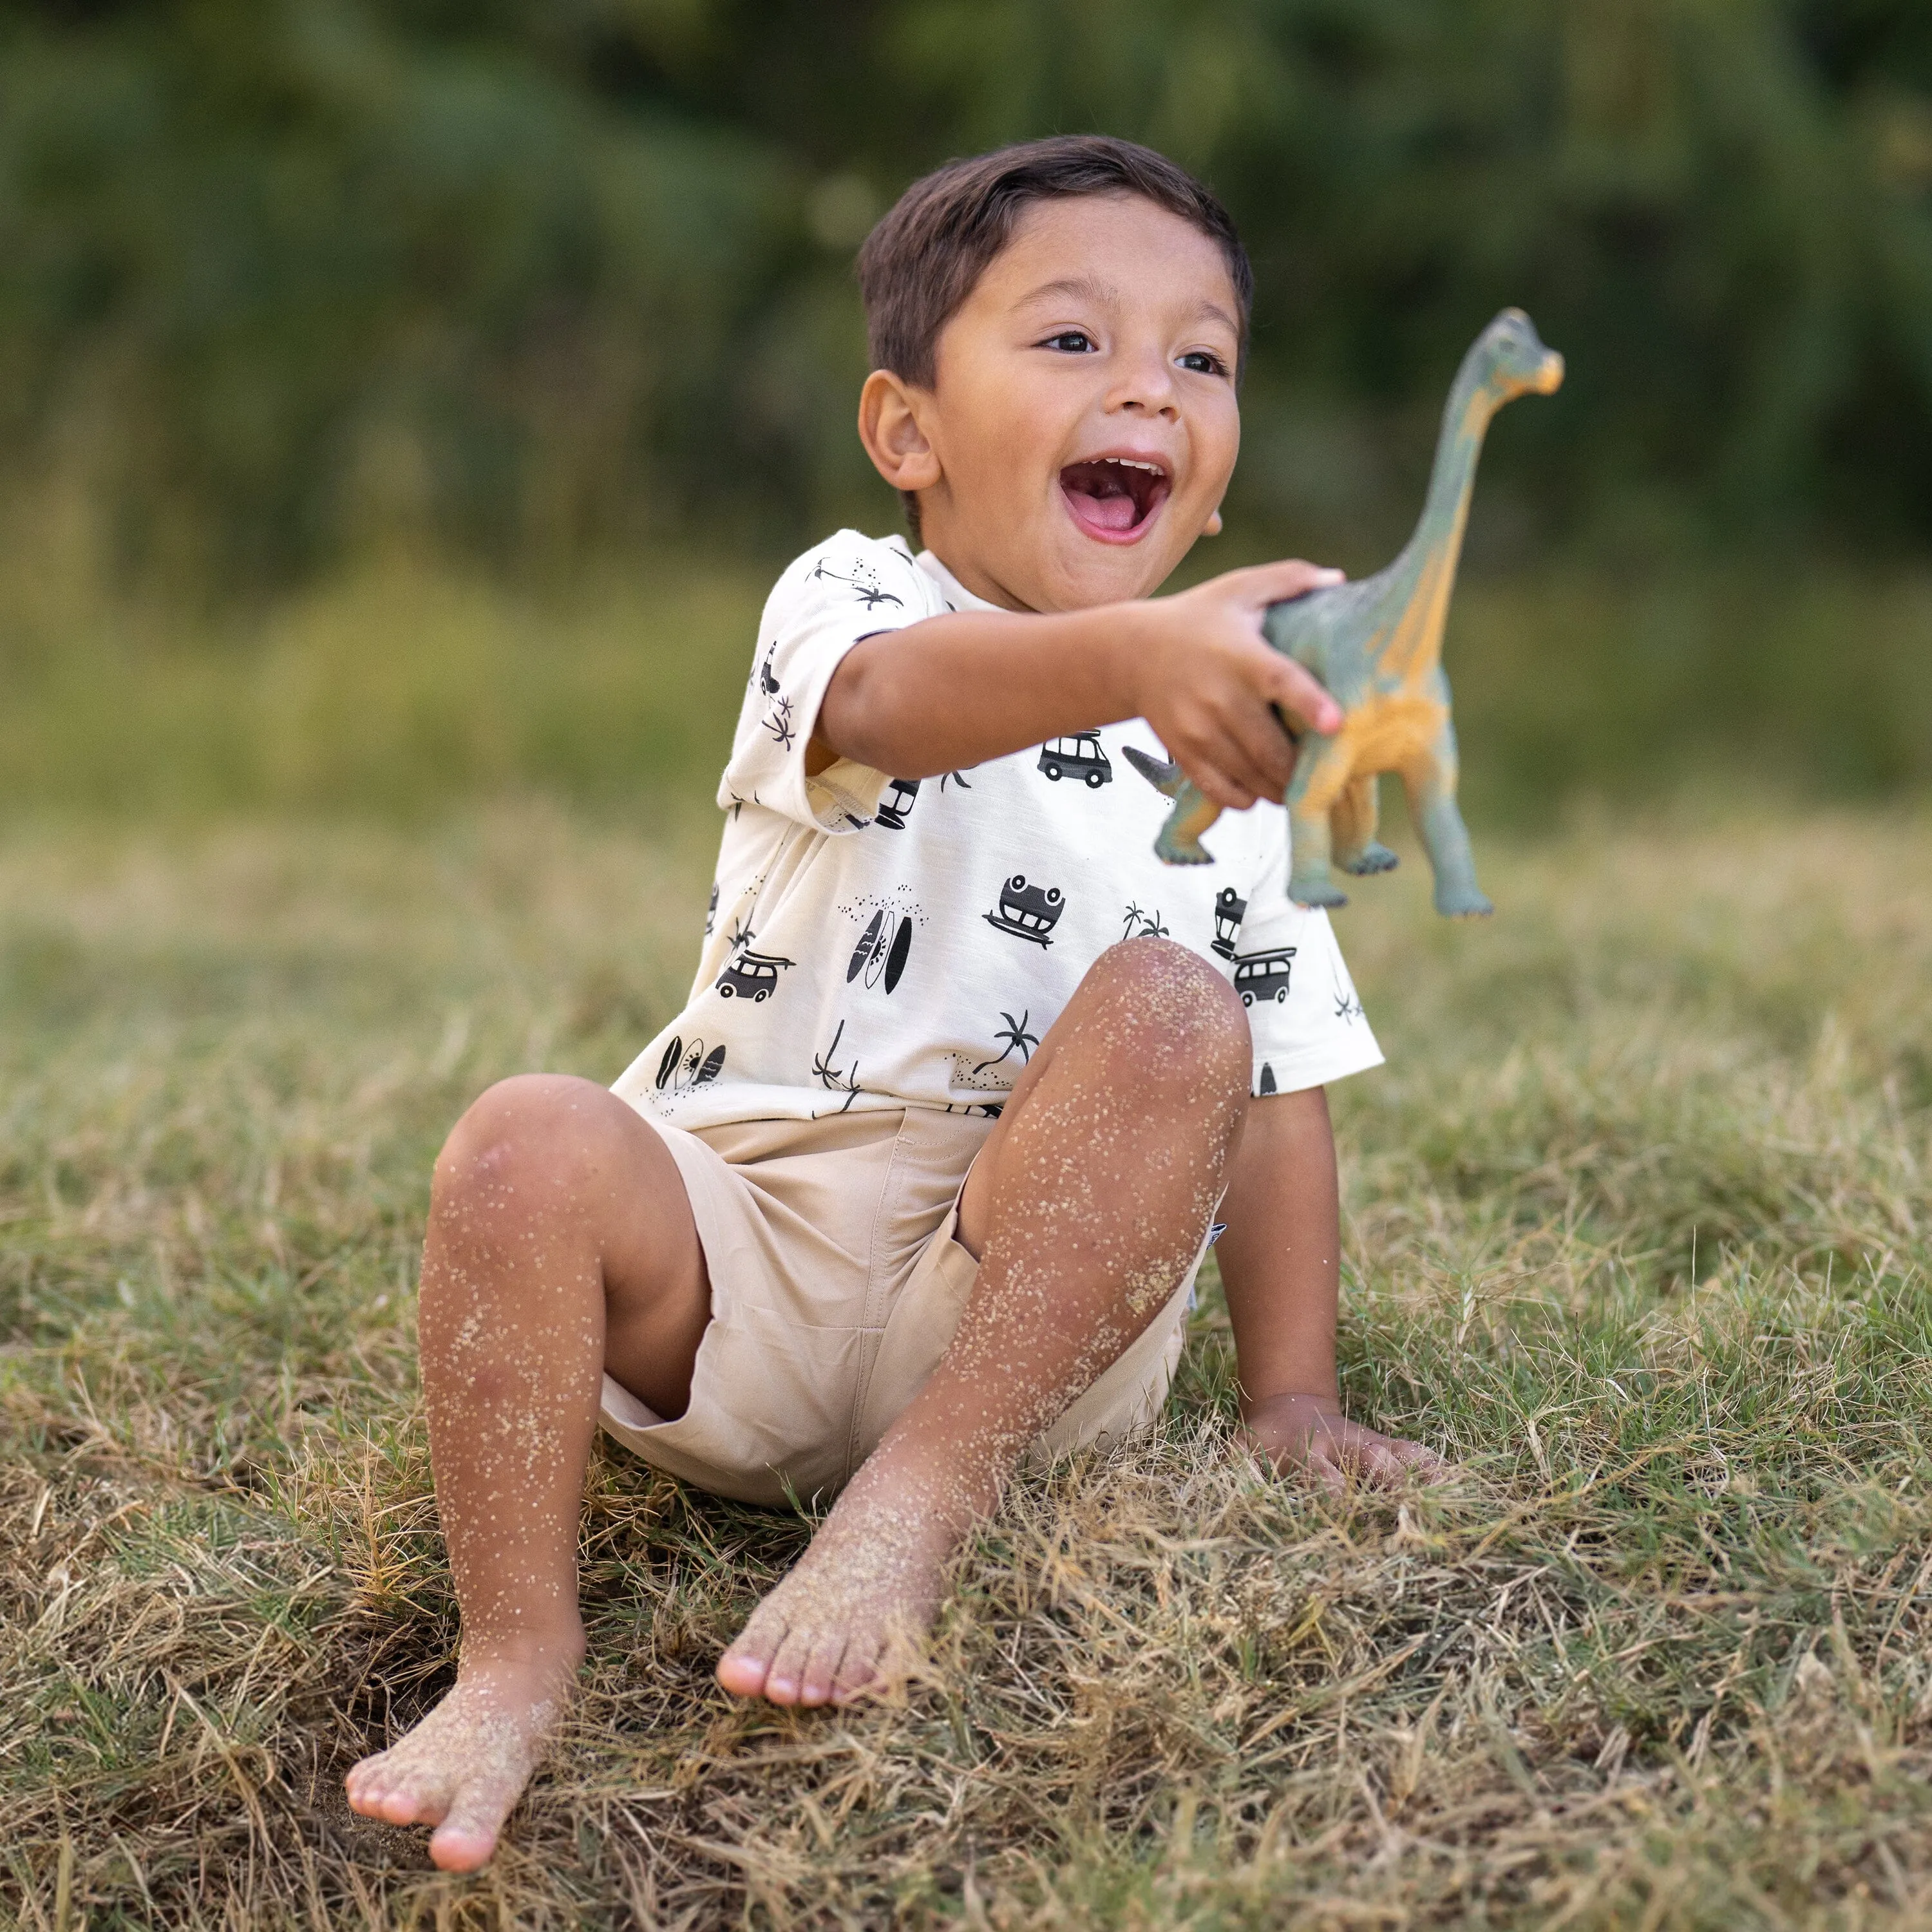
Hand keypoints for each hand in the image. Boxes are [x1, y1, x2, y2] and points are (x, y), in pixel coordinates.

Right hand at [1120, 560, 1345, 811]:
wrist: (1132, 653)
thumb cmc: (1199, 618)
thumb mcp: (1239, 589)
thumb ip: (1289, 579)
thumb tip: (1339, 580)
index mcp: (1241, 655)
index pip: (1280, 681)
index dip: (1309, 704)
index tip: (1336, 724)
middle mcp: (1219, 697)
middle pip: (1271, 749)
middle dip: (1305, 768)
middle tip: (1330, 772)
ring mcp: (1198, 731)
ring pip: (1252, 777)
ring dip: (1282, 788)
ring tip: (1301, 784)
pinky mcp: (1183, 753)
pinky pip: (1223, 792)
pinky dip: (1248, 799)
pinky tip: (1260, 789)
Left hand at [1239, 1391, 1447, 1493]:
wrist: (1291, 1408)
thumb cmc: (1264, 1443)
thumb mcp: (1241, 1452)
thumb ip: (1232, 1472)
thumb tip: (1204, 1501)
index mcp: (1307, 1452)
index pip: (1318, 1473)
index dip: (1327, 1487)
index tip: (1337, 1502)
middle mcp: (1344, 1447)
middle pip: (1370, 1459)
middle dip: (1387, 1477)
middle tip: (1405, 1502)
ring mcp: (1371, 1445)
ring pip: (1401, 1456)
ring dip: (1423, 1475)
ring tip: (1451, 1497)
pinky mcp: (1389, 1448)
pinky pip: (1419, 1457)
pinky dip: (1440, 1470)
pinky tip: (1463, 1488)